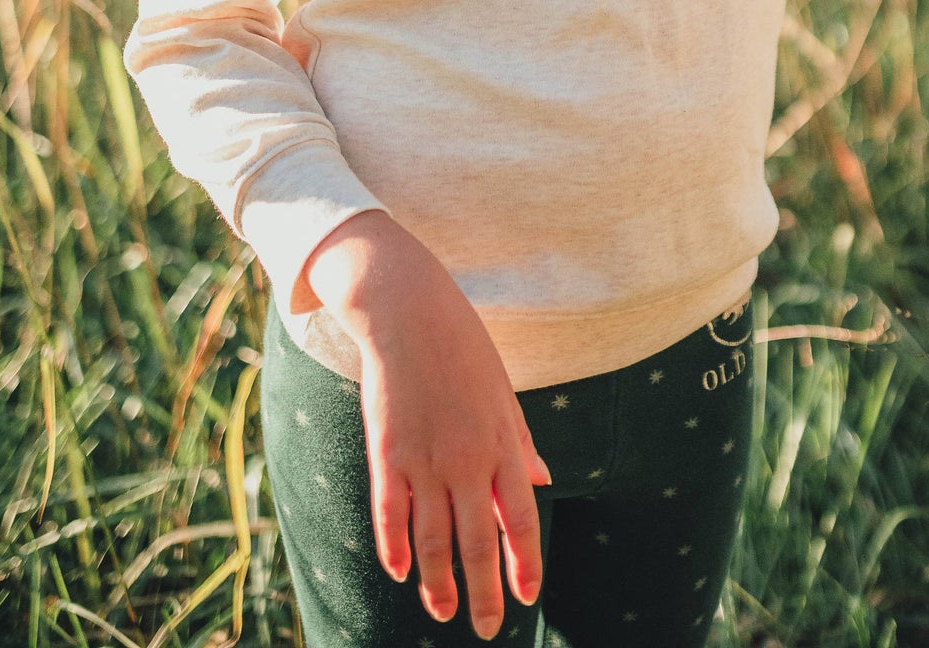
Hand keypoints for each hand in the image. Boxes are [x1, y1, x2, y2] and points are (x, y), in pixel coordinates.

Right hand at [301, 211, 550, 639]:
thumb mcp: (504, 395)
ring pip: (432, 539)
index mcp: (502, 444)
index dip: (525, 563)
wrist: (411, 313)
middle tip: (485, 628)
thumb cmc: (464, 350)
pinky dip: (394, 547)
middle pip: (478, 541)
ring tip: (444, 611)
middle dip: (484, 591)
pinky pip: (389, 514)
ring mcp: (424, 459)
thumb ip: (521, 443)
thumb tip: (542, 480)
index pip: (521, 519)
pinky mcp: (386, 453)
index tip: (527, 596)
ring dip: (438, 582)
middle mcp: (466, 459)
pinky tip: (400, 571)